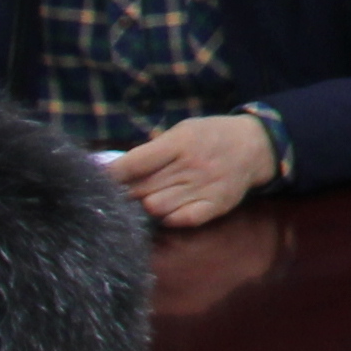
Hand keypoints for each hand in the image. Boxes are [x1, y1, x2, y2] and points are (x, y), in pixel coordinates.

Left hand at [113, 112, 280, 229]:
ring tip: (140, 201)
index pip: (136, 162)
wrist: (256, 146)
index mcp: (181, 142)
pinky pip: (179, 220)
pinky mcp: (214, 206)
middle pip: (142, 188)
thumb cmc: (211, 135)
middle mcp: (191, 166)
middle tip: (113, 195)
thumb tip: (115, 168)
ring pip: (155, 207)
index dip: (111, 174)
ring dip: (143, 205)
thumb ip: (154, 149)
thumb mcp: (183, 130)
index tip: (94, 180)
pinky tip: (164, 210)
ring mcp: (204, 188)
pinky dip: (166, 217)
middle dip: (124, 193)